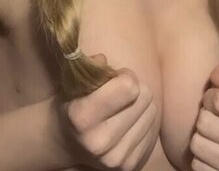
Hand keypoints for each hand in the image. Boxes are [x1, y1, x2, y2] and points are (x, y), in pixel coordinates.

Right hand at [56, 54, 158, 170]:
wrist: (64, 141)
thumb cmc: (72, 102)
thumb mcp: (74, 81)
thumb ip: (89, 67)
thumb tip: (103, 60)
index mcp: (82, 117)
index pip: (128, 86)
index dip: (124, 75)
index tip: (115, 76)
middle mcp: (99, 142)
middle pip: (144, 97)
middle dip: (134, 88)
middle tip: (119, 91)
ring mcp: (115, 158)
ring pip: (152, 112)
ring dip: (140, 104)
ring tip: (122, 105)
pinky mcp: (129, 166)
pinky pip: (154, 131)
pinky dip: (143, 121)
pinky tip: (128, 121)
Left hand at [190, 62, 218, 170]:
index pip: (218, 100)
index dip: (210, 97)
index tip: (215, 100)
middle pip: (204, 123)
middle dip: (203, 117)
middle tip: (212, 118)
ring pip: (198, 146)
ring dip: (199, 138)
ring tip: (211, 134)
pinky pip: (198, 167)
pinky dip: (199, 159)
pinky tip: (212, 152)